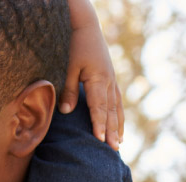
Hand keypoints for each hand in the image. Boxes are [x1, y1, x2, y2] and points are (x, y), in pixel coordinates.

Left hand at [61, 5, 123, 150]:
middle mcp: (109, 82)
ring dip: (118, 125)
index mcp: (99, 80)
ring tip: (119, 142)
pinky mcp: (111, 79)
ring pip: (117, 107)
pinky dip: (118, 114)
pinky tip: (118, 124)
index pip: (99, 107)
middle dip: (112, 131)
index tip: (100, 140)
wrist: (87, 28)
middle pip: (111, 111)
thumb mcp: (68, 67)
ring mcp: (112, 81)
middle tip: (114, 149)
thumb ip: (69, 90)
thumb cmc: (75, 46)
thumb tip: (66, 112)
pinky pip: (117, 101)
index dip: (100, 124)